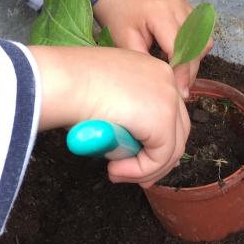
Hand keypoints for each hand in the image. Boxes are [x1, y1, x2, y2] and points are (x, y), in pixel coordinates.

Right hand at [29, 43, 189, 186]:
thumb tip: (133, 141)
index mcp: (152, 68)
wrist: (66, 81)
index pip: (167, 109)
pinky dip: (139, 170)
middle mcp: (166, 79)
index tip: (139, 158)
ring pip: (171, 148)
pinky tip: (116, 170)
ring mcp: (168, 99)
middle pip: (176, 129)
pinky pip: (159, 158)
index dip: (157, 138)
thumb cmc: (73, 83)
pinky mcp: (163, 121)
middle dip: (157, 158)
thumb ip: (126, 110)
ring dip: (144, 168)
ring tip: (117, 174)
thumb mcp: (107, 92)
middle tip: (134, 175)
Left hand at [92, 0, 213, 98]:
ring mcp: (183, 3)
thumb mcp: (125, 42)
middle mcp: (177, 4)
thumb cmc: (116, 17)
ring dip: (194, 58)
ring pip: (203, 39)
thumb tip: (165, 84)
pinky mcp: (186, 5)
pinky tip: (179, 54)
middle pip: (195, 45)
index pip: (180, 48)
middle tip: (181, 89)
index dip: (182, 73)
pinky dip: (194, 46)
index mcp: (160, 12)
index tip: (179, 92)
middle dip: (190, 70)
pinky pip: (200, 31)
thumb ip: (146, 62)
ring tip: (180, 72)